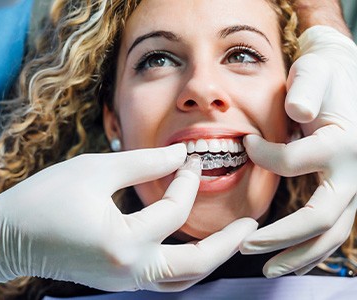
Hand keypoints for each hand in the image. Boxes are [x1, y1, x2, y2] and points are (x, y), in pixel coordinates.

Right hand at [0, 144, 256, 294]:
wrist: (7, 237)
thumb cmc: (44, 199)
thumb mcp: (96, 169)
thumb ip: (143, 163)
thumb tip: (178, 154)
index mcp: (123, 241)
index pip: (173, 209)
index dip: (185, 179)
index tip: (189, 157)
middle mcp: (129, 271)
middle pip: (194, 265)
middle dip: (227, 244)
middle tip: (251, 226)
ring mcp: (124, 281)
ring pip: (182, 280)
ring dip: (209, 259)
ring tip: (231, 239)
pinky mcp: (118, 281)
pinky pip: (163, 279)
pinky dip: (184, 263)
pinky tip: (192, 244)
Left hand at [240, 26, 356, 276]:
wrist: (345, 78)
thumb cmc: (324, 76)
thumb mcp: (314, 73)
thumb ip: (307, 90)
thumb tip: (297, 112)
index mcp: (343, 142)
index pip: (294, 162)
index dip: (264, 156)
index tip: (245, 143)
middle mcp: (355, 171)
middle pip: (320, 218)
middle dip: (280, 237)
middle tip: (245, 246)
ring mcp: (353, 187)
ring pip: (331, 234)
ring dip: (298, 255)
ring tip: (268, 269)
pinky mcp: (345, 192)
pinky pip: (331, 228)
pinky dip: (310, 247)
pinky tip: (288, 257)